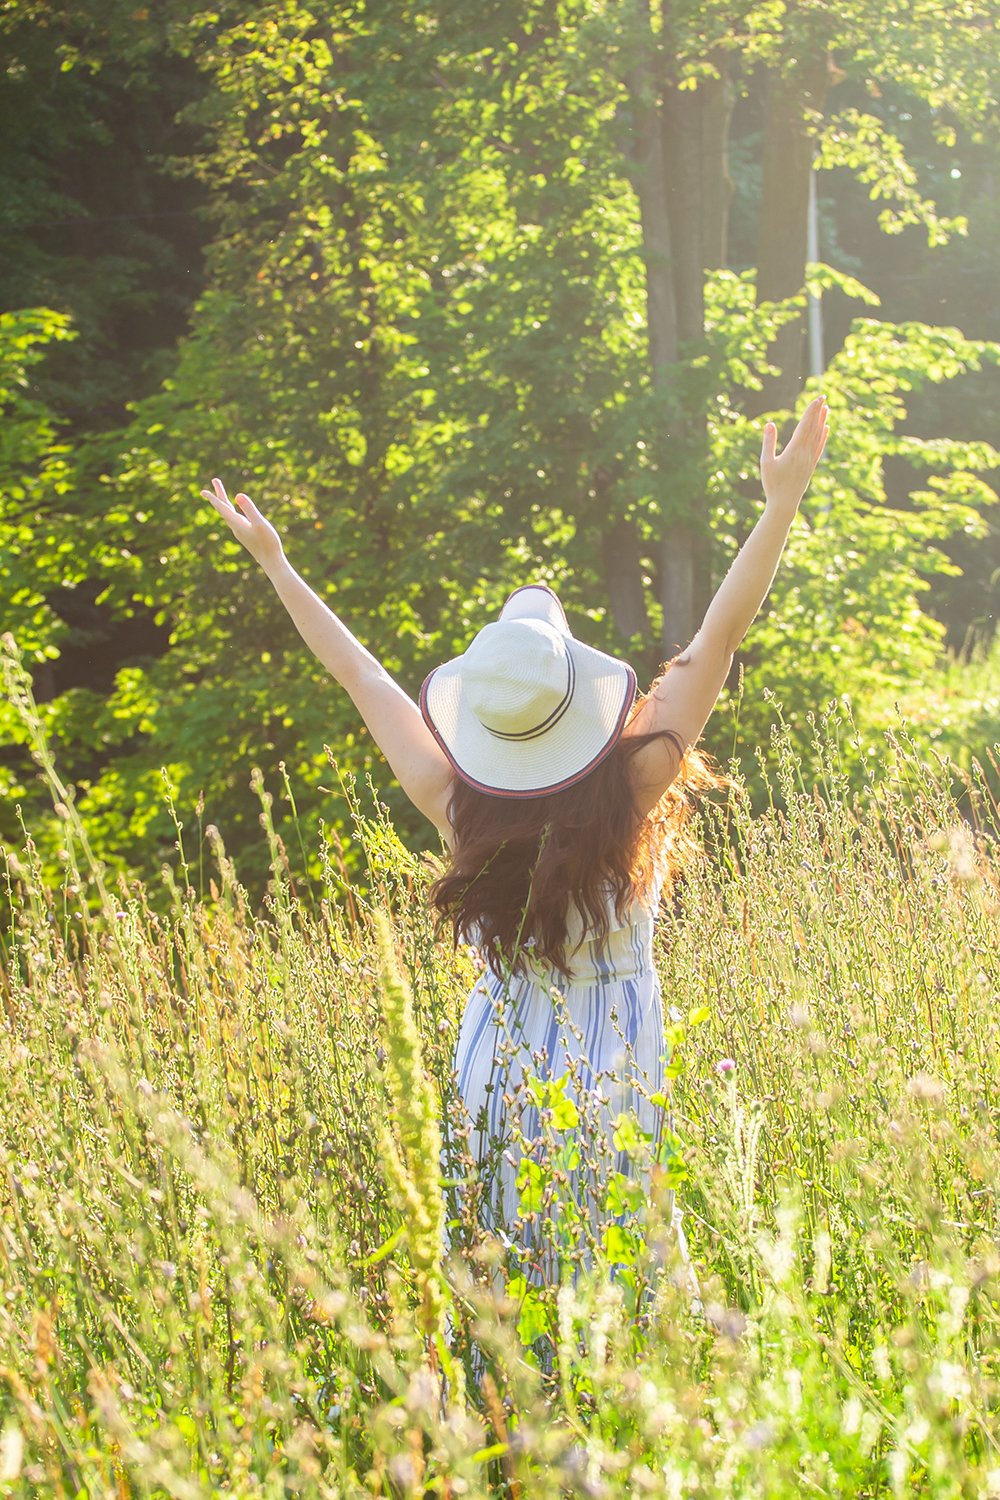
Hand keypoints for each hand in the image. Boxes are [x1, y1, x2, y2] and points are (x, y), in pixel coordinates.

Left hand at [201, 476, 285, 573]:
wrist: (271, 562)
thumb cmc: (268, 543)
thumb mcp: (260, 523)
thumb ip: (250, 509)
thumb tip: (238, 494)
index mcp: (237, 523)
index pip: (222, 508)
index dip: (213, 498)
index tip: (203, 491)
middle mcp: (236, 527)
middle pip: (223, 508)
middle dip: (219, 494)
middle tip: (214, 480)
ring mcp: (240, 531)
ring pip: (228, 514)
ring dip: (223, 502)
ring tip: (220, 493)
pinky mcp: (245, 534)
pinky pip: (234, 519)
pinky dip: (230, 510)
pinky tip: (233, 511)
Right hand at [760, 395, 829, 511]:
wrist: (785, 504)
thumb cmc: (773, 484)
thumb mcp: (766, 463)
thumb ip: (768, 442)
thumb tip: (769, 424)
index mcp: (795, 450)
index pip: (805, 425)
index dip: (811, 411)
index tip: (817, 399)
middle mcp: (806, 453)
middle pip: (814, 427)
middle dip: (818, 411)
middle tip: (823, 397)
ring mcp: (810, 459)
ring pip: (818, 436)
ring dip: (822, 421)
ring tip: (826, 408)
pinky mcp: (811, 466)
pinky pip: (820, 447)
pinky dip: (823, 436)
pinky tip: (826, 429)